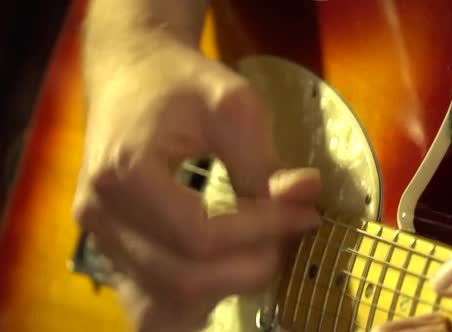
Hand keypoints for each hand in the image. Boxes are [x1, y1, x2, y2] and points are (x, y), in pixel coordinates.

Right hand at [72, 35, 320, 330]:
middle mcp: (101, 215)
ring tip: (262, 255)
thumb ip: (265, 161)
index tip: (306, 214)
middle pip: (183, 278)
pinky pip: (147, 301)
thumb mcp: (232, 105)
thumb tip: (307, 198)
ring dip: (224, 290)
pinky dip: (189, 303)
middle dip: (251, 266)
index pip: (201, 235)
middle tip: (289, 236)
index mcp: (125, 174)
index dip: (263, 232)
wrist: (131, 72)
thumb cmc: (180, 80)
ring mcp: (98, 236)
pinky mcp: (107, 245)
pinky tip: (222, 277)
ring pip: (165, 301)